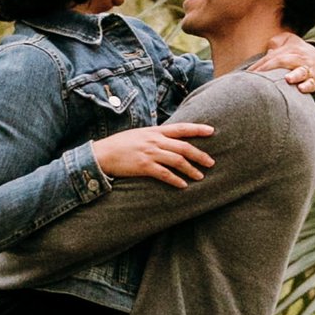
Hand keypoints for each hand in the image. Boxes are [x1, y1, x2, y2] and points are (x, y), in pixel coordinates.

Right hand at [93, 119, 216, 186]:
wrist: (102, 154)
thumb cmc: (119, 145)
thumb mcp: (139, 134)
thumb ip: (154, 136)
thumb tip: (168, 140)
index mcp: (155, 131)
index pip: (181, 128)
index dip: (198, 129)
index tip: (212, 131)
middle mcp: (155, 141)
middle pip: (184, 147)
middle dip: (200, 155)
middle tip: (211, 162)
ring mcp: (150, 153)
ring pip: (177, 161)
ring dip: (191, 170)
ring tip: (200, 176)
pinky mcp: (144, 166)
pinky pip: (165, 174)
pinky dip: (176, 180)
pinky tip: (183, 185)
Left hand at [250, 36, 314, 92]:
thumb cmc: (295, 52)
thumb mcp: (286, 41)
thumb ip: (275, 43)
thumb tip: (269, 50)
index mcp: (288, 50)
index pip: (271, 57)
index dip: (260, 65)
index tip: (249, 74)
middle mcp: (297, 58)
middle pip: (283, 61)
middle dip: (271, 68)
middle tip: (259, 76)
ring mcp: (306, 69)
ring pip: (301, 71)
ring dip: (294, 75)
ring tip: (287, 79)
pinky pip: (312, 82)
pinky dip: (308, 86)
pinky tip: (301, 89)